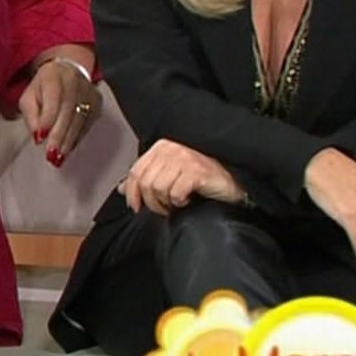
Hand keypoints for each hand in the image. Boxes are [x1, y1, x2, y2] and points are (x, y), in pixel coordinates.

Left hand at [19, 55, 100, 166]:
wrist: (65, 71)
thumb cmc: (43, 87)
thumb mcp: (28, 97)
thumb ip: (30, 115)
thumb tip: (38, 136)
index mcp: (53, 74)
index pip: (53, 98)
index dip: (48, 119)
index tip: (41, 138)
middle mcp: (74, 79)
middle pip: (68, 110)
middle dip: (59, 135)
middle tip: (52, 154)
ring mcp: (88, 90)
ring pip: (80, 118)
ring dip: (69, 140)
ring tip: (60, 156)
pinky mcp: (96, 100)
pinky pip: (88, 122)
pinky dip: (77, 137)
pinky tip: (69, 148)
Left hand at [119, 139, 244, 214]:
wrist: (233, 179)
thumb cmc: (201, 177)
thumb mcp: (170, 174)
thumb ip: (147, 178)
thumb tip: (122, 188)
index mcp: (161, 147)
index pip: (135, 171)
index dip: (131, 193)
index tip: (135, 207)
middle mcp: (171, 149)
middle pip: (145, 183)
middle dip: (151, 202)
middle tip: (164, 208)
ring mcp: (185, 158)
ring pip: (158, 189)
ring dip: (166, 203)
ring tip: (176, 203)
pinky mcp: (197, 171)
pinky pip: (175, 193)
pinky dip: (179, 202)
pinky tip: (188, 199)